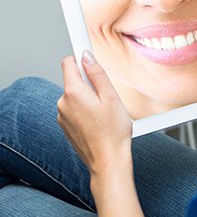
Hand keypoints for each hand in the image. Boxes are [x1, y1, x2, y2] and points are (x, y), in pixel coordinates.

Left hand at [58, 51, 132, 175]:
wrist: (108, 160)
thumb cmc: (113, 131)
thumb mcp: (111, 96)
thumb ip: (97, 74)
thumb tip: (87, 57)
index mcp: (73, 93)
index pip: (68, 63)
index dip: (81, 58)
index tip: (89, 56)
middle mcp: (63, 103)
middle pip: (74, 80)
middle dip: (89, 83)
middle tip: (107, 95)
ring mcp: (63, 116)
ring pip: (75, 96)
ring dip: (88, 98)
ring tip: (104, 112)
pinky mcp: (66, 126)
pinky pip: (75, 110)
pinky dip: (86, 111)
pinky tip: (99, 121)